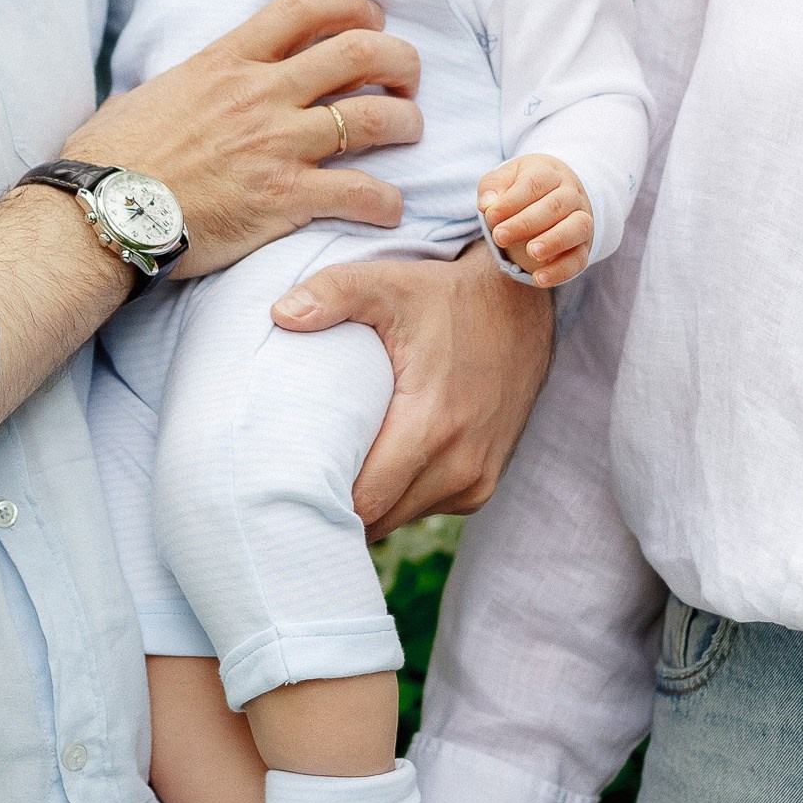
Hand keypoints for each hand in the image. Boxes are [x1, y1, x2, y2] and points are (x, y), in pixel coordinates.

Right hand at [66, 0, 421, 278]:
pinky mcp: (283, 198)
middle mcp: (259, 93)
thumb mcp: (144, 96)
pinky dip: (387, 200)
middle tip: (405, 78)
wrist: (98, 214)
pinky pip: (361, 192)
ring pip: (374, 117)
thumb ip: (180, 84)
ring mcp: (275, 144)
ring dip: (406, 123)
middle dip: (399, 59)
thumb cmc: (110, 160)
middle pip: (359, 51)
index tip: (371, 18)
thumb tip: (175, 86)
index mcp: (226, 61)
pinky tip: (388, 207)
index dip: (353, 4)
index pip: (306, 6)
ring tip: (408, 132)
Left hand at [273, 248, 555, 532]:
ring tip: (328, 475)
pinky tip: (374, 468)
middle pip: (379, 519)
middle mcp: (461, 464)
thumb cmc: (446, 297)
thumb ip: (333, 292)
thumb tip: (280, 315)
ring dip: (369, 506)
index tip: (283, 489)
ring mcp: (477, 479)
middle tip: (290, 487)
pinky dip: (399, 497)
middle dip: (335, 509)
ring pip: (402, 517)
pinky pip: (427, 507)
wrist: (521, 306)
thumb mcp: (389, 283)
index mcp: (433, 425)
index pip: (365, 502)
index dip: (321, 502)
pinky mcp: (484, 483)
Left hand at [479, 155, 593, 288]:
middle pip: (555, 206)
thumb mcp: (504, 180)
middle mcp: (571, 194)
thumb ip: (493, 188)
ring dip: (554, 241)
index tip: (490, 217)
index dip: (512, 201)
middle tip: (500, 237)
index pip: (534, 184)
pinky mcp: (583, 246)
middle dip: (526, 223)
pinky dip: (561, 270)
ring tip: (531, 252)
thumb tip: (487, 204)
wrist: (554, 195)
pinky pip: (579, 259)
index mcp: (550, 173)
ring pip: (577, 228)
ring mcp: (582, 219)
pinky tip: (540, 279)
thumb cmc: (522, 188)